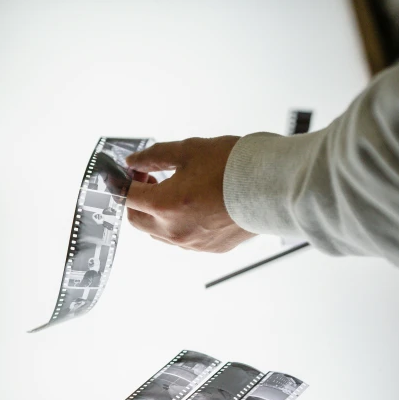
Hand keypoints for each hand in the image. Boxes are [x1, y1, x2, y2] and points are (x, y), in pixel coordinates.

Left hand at [125, 136, 255, 252]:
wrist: (272, 187)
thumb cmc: (235, 167)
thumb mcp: (189, 150)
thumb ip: (155, 156)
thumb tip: (134, 162)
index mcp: (165, 205)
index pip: (128, 197)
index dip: (126, 181)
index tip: (135, 171)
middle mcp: (175, 230)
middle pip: (138, 220)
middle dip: (138, 200)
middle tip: (152, 180)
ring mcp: (192, 243)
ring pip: (159, 232)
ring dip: (158, 214)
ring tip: (177, 191)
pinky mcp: (210, 248)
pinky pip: (184, 239)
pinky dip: (181, 224)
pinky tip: (197, 206)